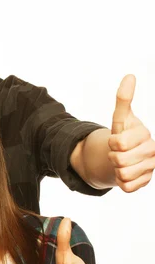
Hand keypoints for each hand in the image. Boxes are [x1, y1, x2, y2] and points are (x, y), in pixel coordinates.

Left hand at [108, 74, 154, 191]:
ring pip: (122, 174)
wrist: (125, 156)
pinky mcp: (146, 183)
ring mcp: (151, 168)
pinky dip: (121, 182)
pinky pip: (127, 187)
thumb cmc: (124, 135)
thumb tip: (130, 76)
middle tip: (118, 154)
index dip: (112, 143)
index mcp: (146, 136)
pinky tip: (126, 174)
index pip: (119, 143)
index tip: (117, 141)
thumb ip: (124, 99)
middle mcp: (153, 152)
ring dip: (116, 170)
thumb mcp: (121, 118)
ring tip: (122, 163)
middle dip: (112, 157)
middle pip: (119, 160)